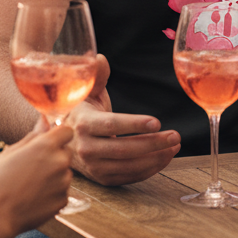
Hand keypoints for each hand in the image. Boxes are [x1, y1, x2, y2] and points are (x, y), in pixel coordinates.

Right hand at [0, 117, 73, 233]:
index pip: (67, 131)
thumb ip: (33, 135)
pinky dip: (52, 193)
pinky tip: (34, 198)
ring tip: (31, 186)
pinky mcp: (63, 200)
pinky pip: (62, 191)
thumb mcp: (12, 152)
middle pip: (67, 153)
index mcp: (47, 145)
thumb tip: (44, 120)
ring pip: (65, 173)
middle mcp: (60, 161)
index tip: (49, 143)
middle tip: (34, 168)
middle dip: (55, 157)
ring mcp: (63, 182)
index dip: (58, 136)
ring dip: (54, 176)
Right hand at [67, 54, 180, 185]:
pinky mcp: (101, 179)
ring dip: (155, 158)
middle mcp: (85, 148)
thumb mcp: (86, 91)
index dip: (134, 124)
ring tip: (174, 147)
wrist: (62, 141)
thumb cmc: (81, 111)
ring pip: (128, 166)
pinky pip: (128, 177)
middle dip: (153, 143)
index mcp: (83, 123)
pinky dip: (148, 170)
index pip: (111, 125)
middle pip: (124, 149)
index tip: (157, 122)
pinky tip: (164, 158)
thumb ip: (96, 75)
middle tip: (175, 136)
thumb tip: (100, 59)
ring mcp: (93, 167)